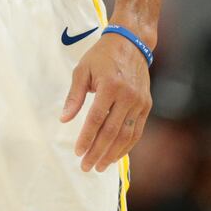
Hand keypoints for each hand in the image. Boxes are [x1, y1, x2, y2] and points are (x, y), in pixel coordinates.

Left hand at [61, 33, 151, 172]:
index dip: (87, 138)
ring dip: (112, 154)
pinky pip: (137, 131)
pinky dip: (126, 146)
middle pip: (112, 132)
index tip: (78, 153)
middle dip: (98, 152)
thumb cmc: (102, 56)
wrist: (131, 43)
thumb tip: (64, 120)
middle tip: (86, 166)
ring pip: (126, 135)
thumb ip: (74, 96)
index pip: (96, 119)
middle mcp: (127, 96)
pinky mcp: (146, 105)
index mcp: (110, 86)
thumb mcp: (82, 71)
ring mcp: (139, 102)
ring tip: (100, 166)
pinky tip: (115, 155)